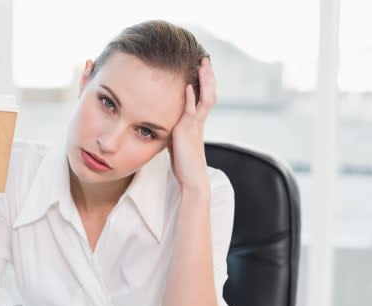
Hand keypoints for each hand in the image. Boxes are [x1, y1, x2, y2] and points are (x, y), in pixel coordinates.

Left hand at [168, 57, 216, 194]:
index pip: (203, 96)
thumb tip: (163, 122)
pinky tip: (188, 86)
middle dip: (207, 76)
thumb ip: (173, 129)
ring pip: (205, 98)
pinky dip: (191, 98)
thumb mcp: (176, 141)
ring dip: (204, 80)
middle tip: (204, 59)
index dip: (203, 81)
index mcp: (196, 122)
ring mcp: (195, 126)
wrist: (191, 180)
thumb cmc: (183, 164)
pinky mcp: (188, 133)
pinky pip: (191, 112)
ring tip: (202, 64)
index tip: (201, 66)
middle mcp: (198, 121)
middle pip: (208, 92)